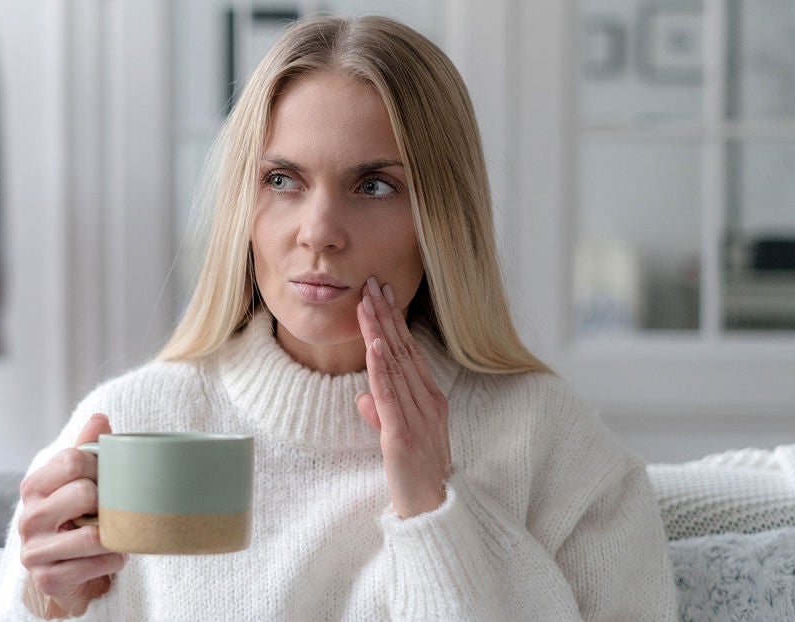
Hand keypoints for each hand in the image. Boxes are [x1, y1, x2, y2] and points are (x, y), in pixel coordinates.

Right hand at [18, 414, 125, 617]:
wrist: (67, 575)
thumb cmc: (76, 521)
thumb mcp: (78, 482)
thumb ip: (86, 449)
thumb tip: (99, 418)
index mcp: (34, 486)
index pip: (71, 459)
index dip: (100, 466)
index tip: (110, 478)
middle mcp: (28, 517)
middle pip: (84, 492)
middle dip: (109, 502)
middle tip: (114, 510)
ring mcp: (34, 550)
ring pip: (92, 535)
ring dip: (115, 536)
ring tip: (116, 536)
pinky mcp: (46, 578)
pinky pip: (95, 564)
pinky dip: (113, 560)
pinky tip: (111, 557)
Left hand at [356, 276, 451, 517]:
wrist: (432, 510)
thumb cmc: (416, 475)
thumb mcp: (398, 437)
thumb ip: (381, 414)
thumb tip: (362, 398)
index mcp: (430, 399)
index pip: (409, 352)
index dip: (394, 322)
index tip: (382, 295)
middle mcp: (427, 402)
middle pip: (403, 350)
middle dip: (387, 315)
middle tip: (374, 282)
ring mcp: (417, 417)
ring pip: (395, 365)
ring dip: (380, 331)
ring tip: (368, 302)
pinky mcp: (402, 435)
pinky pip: (389, 396)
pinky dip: (381, 369)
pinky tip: (374, 347)